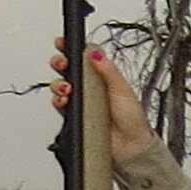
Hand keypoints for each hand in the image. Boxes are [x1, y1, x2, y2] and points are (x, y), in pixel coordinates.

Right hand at [43, 41, 158, 157]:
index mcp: (103, 77)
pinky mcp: (75, 115)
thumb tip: (96, 53)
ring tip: (67, 88)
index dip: (72, 49)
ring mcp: (81, 102)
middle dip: (60, 63)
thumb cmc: (132, 119)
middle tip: (62, 64)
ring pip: (60, 86)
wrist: (130, 146)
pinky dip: (58, 101)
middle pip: (68, 70)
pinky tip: (64, 100)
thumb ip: (108, 70)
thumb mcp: (122, 89)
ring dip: (58, 84)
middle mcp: (90, 88)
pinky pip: (60, 105)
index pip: (84, 59)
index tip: (63, 43)